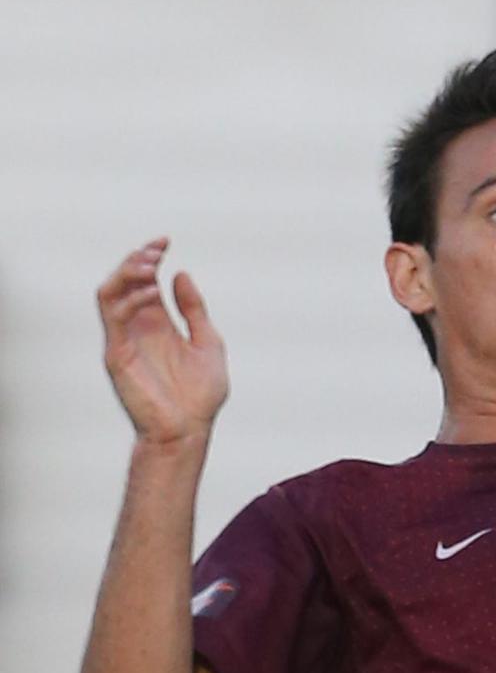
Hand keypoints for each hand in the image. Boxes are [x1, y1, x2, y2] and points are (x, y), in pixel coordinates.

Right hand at [97, 238, 228, 444]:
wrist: (189, 429)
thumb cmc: (199, 395)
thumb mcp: (208, 343)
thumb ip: (195, 310)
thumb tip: (181, 275)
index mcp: (159, 323)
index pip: (145, 281)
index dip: (150, 257)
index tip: (165, 242)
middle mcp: (139, 327)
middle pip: (124, 281)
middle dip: (137, 259)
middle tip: (156, 250)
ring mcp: (126, 339)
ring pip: (110, 292)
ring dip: (127, 273)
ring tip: (150, 265)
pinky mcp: (118, 354)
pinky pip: (113, 318)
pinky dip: (128, 299)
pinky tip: (151, 293)